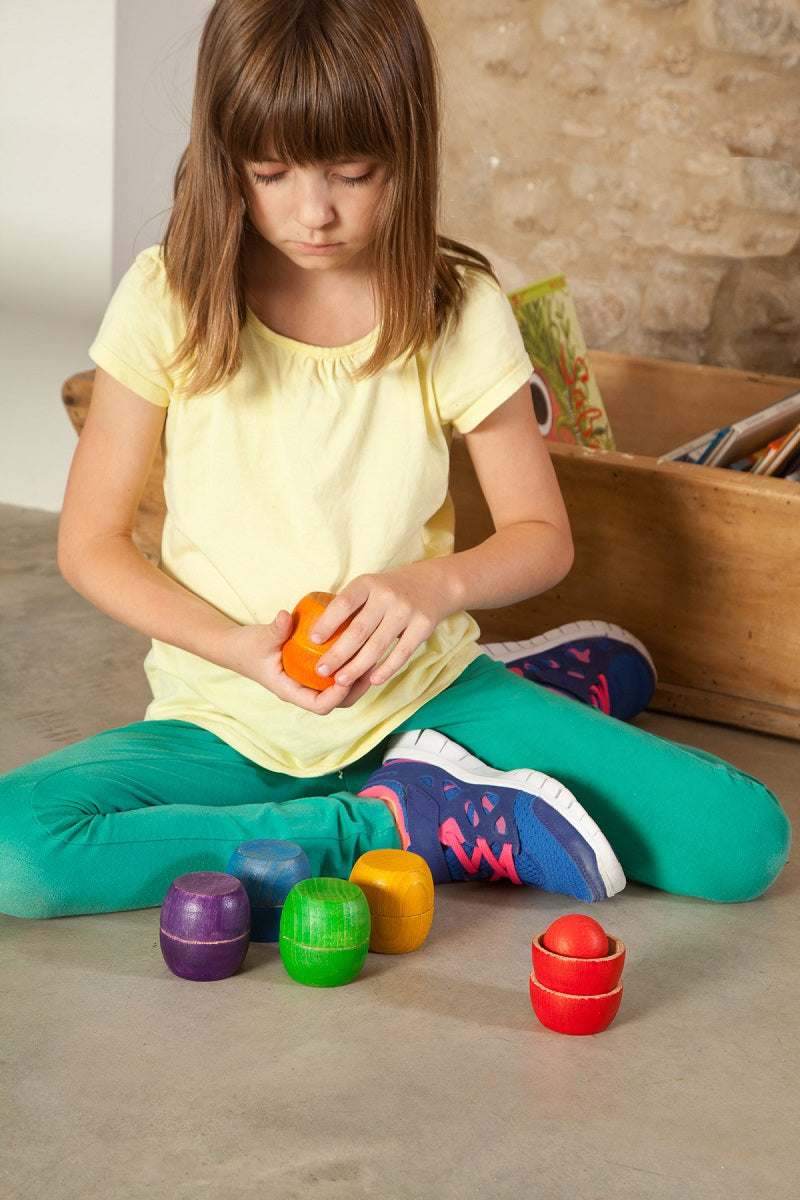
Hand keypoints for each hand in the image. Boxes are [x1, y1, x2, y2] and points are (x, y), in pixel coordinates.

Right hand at [221, 610, 371, 712]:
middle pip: (336, 703)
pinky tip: (361, 649)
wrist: (238, 649)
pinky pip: (334, 677)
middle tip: (372, 666)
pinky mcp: (312, 673)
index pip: (319, 706)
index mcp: (290, 691)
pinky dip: (349, 668)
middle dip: (356, 689)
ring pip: (339, 692)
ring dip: (357, 679)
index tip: (348, 675)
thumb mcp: (261, 637)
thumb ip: (275, 629)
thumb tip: (285, 615)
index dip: (337, 695)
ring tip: (373, 658)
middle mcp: (302, 691)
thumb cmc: (249, 646)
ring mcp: (308, 684)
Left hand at [307, 565, 451, 688]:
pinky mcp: (423, 626)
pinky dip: (386, 669)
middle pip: (358, 630)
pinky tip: (372, 680)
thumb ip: (350, 607)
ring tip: (341, 681)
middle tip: (322, 671)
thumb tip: (318, 638)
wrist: (434, 584)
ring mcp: (406, 611)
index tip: (313, 641)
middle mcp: (387, 595)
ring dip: (357, 666)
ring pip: (378, 645)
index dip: (327, 622)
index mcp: (368, 583)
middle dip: (338, 653)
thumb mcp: (370, 587)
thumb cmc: (390, 591)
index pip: (343, 603)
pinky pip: (402, 653)